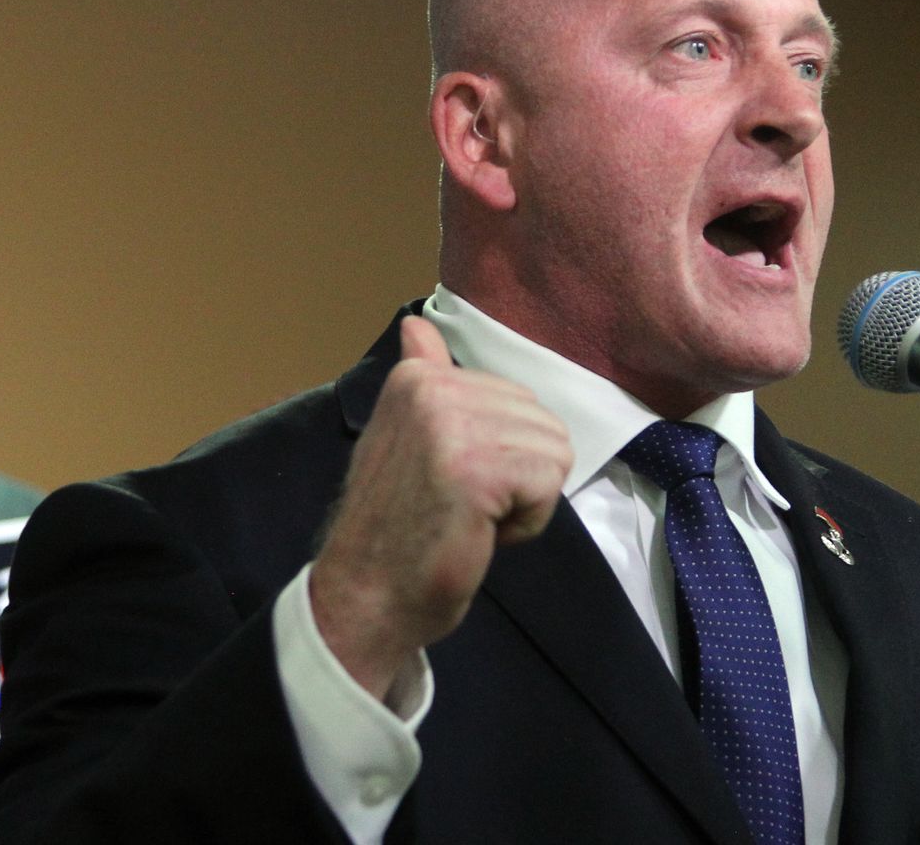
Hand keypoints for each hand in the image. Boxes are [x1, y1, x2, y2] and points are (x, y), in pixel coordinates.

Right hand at [309, 316, 570, 699]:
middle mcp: (433, 388)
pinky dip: (528, 521)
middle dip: (518, 473)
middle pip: (541, 421)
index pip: (513, 398)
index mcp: (416, 377)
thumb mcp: (403, 438)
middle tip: (462, 505)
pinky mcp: (480, 469)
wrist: (366, 596)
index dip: (498, 450)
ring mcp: (454, 426)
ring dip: (525, 499)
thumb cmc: (395, 526)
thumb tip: (419, 324)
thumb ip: (424, 379)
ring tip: (471, 518)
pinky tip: (482, 533)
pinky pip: (550, 483)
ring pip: (554, 450)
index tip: (447, 480)